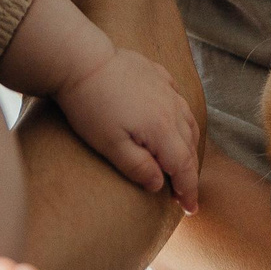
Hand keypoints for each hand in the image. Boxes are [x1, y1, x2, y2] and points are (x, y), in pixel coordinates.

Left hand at [52, 47, 202, 214]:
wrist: (81, 61)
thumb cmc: (91, 106)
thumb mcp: (110, 145)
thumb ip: (137, 167)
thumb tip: (159, 185)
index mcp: (162, 129)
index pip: (183, 166)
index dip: (188, 189)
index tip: (189, 208)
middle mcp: (171, 108)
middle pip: (189, 146)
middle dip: (189, 172)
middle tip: (184, 194)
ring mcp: (166, 88)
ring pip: (189, 121)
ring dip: (189, 145)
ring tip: (182, 162)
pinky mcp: (156, 74)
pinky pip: (179, 98)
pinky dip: (183, 115)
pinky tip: (176, 120)